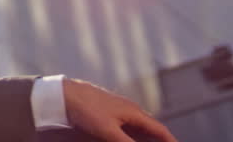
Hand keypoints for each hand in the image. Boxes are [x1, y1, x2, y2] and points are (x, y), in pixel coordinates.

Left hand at [62, 78, 177, 141]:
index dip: (170, 141)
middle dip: (158, 140)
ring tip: (148, 140)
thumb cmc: (86, 109)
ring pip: (137, 127)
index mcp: (134, 112)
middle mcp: (129, 109)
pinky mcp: (105, 111)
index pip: (159, 130)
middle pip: (150, 128)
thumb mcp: (109, 132)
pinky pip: (125, 125)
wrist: (62, 94)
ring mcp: (117, 109)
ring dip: (144, 137)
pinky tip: (125, 137)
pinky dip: (131, 134)